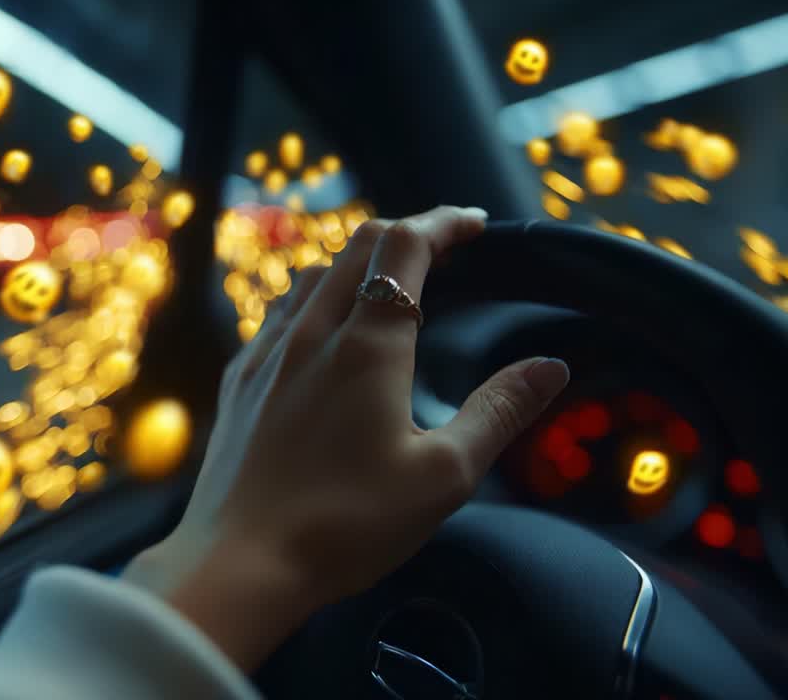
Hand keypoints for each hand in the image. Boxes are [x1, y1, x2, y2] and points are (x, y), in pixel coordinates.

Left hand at [123, 207, 569, 669]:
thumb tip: (550, 367)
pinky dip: (313, 298)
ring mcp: (264, 354)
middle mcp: (309, 333)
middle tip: (443, 248)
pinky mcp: (237, 382)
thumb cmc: (344, 525)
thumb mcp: (443, 476)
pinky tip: (321, 332)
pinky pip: (278, 313)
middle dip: (405, 233)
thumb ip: (498, 412)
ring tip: (387, 284)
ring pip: (311, 275)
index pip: (405, 246)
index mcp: (366, 345)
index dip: (443, 223)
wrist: (238, 564)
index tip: (472, 223)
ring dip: (355, 262)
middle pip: (356, 246)